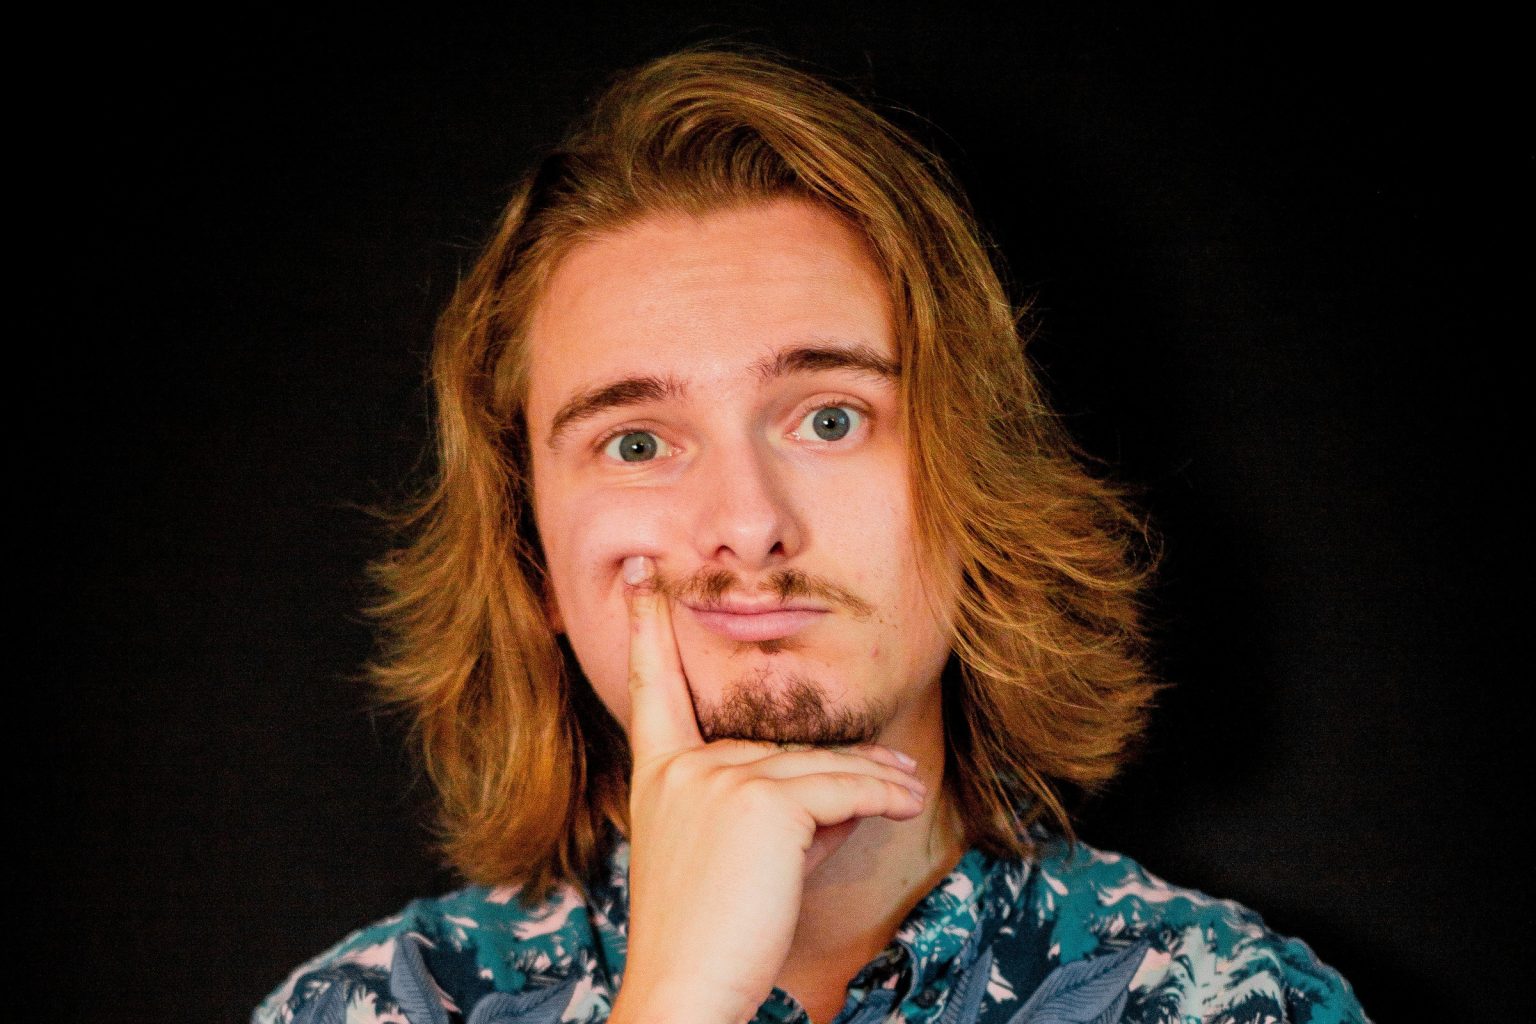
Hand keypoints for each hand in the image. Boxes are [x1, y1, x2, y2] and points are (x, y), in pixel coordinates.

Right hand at [608, 555, 927, 1023]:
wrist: (688, 993)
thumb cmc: (711, 937)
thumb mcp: (730, 859)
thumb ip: (772, 809)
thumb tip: (841, 791)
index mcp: (658, 776)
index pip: (652, 688)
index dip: (644, 627)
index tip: (641, 575)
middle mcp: (683, 767)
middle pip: (782, 749)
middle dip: (842, 773)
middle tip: (897, 784)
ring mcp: (719, 778)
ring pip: (819, 767)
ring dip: (875, 781)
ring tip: (912, 790)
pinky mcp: (762, 802)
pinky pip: (840, 789)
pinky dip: (882, 796)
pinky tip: (909, 802)